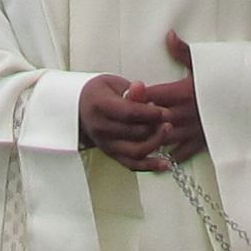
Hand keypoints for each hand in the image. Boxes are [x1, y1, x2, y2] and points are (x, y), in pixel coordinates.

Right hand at [78, 74, 196, 169]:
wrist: (81, 108)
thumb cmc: (99, 94)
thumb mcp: (113, 84)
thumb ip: (130, 90)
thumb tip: (140, 87)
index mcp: (100, 106)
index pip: (128, 113)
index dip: (150, 114)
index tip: (165, 111)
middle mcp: (101, 128)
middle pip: (135, 133)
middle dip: (156, 126)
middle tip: (170, 119)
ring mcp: (106, 144)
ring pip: (135, 151)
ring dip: (156, 144)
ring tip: (168, 132)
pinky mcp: (112, 154)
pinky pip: (132, 164)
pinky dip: (150, 166)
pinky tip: (165, 163)